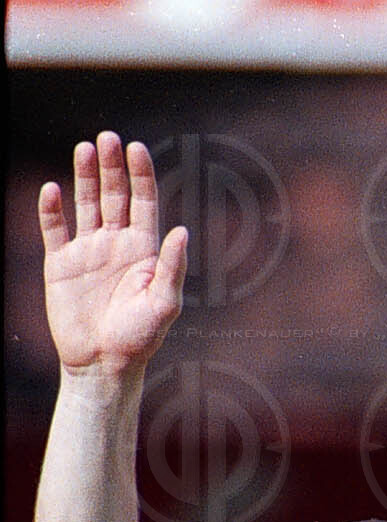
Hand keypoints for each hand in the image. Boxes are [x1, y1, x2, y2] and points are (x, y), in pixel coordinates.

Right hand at [38, 131, 187, 378]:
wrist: (104, 364)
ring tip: (86, 148)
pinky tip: (54, 190)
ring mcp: (87, 252)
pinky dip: (52, 209)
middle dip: (112, 167)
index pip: (143, 204)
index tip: (138, 149)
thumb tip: (181, 231)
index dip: (141, 176)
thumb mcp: (163, 304)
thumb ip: (171, 267)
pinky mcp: (60, 264)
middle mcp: (116, 245)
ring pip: (85, 204)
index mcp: (144, 252)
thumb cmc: (140, 339)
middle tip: (109, 138)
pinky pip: (54, 229)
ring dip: (85, 176)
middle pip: (114, 196)